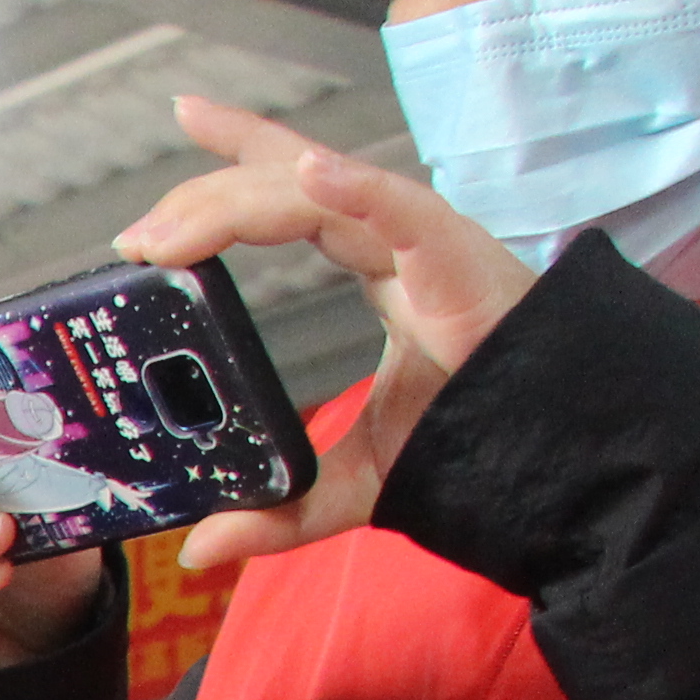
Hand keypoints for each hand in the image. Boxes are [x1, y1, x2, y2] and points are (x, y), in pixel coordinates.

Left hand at [108, 94, 532, 576]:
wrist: (564, 445)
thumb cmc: (477, 435)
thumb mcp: (353, 483)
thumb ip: (278, 512)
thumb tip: (200, 548)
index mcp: (374, 265)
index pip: (289, 198)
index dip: (230, 167)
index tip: (168, 151)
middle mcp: (394, 239)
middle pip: (285, 188)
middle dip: (205, 197)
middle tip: (135, 236)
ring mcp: (425, 242)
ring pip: (318, 192)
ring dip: (237, 202)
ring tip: (169, 231)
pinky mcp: (458, 259)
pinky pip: (398, 209)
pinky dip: (352, 188)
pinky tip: (307, 174)